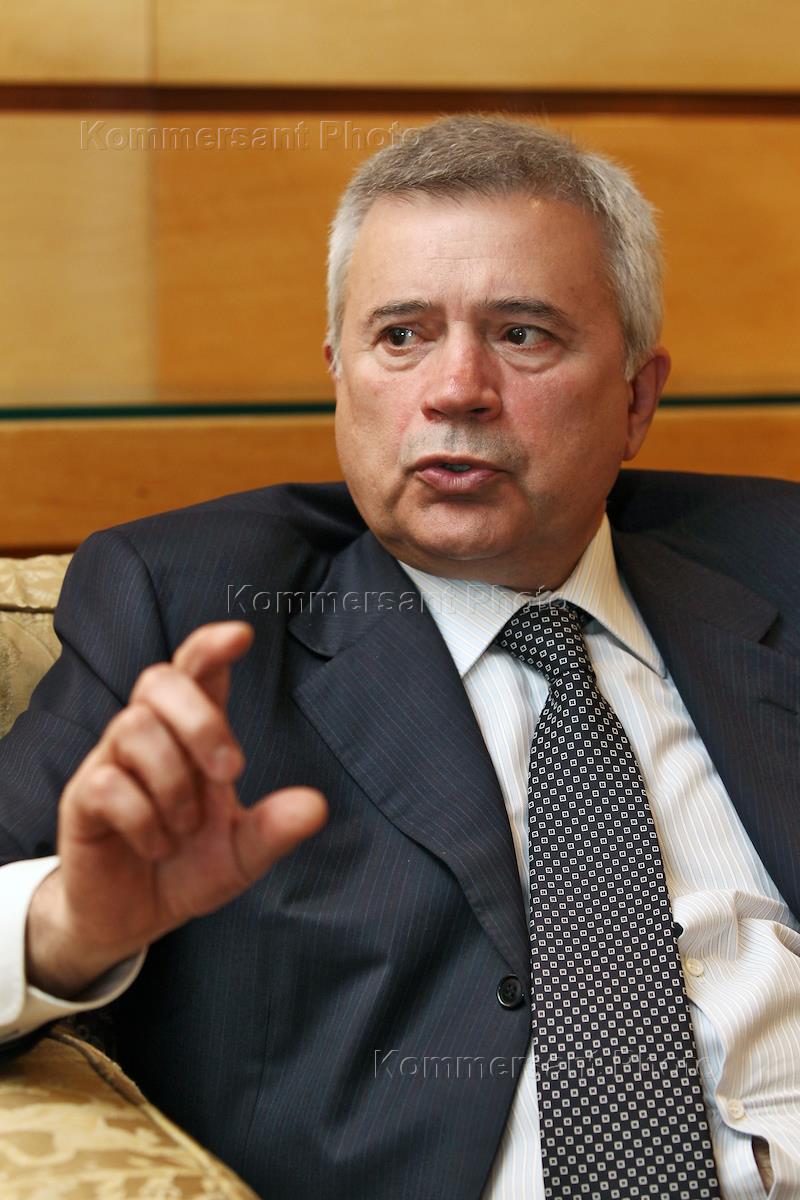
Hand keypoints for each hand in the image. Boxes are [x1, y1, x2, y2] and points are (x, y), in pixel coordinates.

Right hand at [26, 621, 326, 996]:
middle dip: (200, 719)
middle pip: (159, 680)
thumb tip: (317, 805)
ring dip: (173, 782)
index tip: (242, 635)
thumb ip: (274, 829)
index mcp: (191, 736)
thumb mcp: (241, 855)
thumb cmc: (187, 867)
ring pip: (134, 727)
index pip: (195, 669)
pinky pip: (108, 783)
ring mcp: (111, 763)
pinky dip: (144, 818)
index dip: (211, 645)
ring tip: (187, 828)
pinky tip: (158, 845)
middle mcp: (149, 737)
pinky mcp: (82, 799)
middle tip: (231, 771)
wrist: (131, 918)